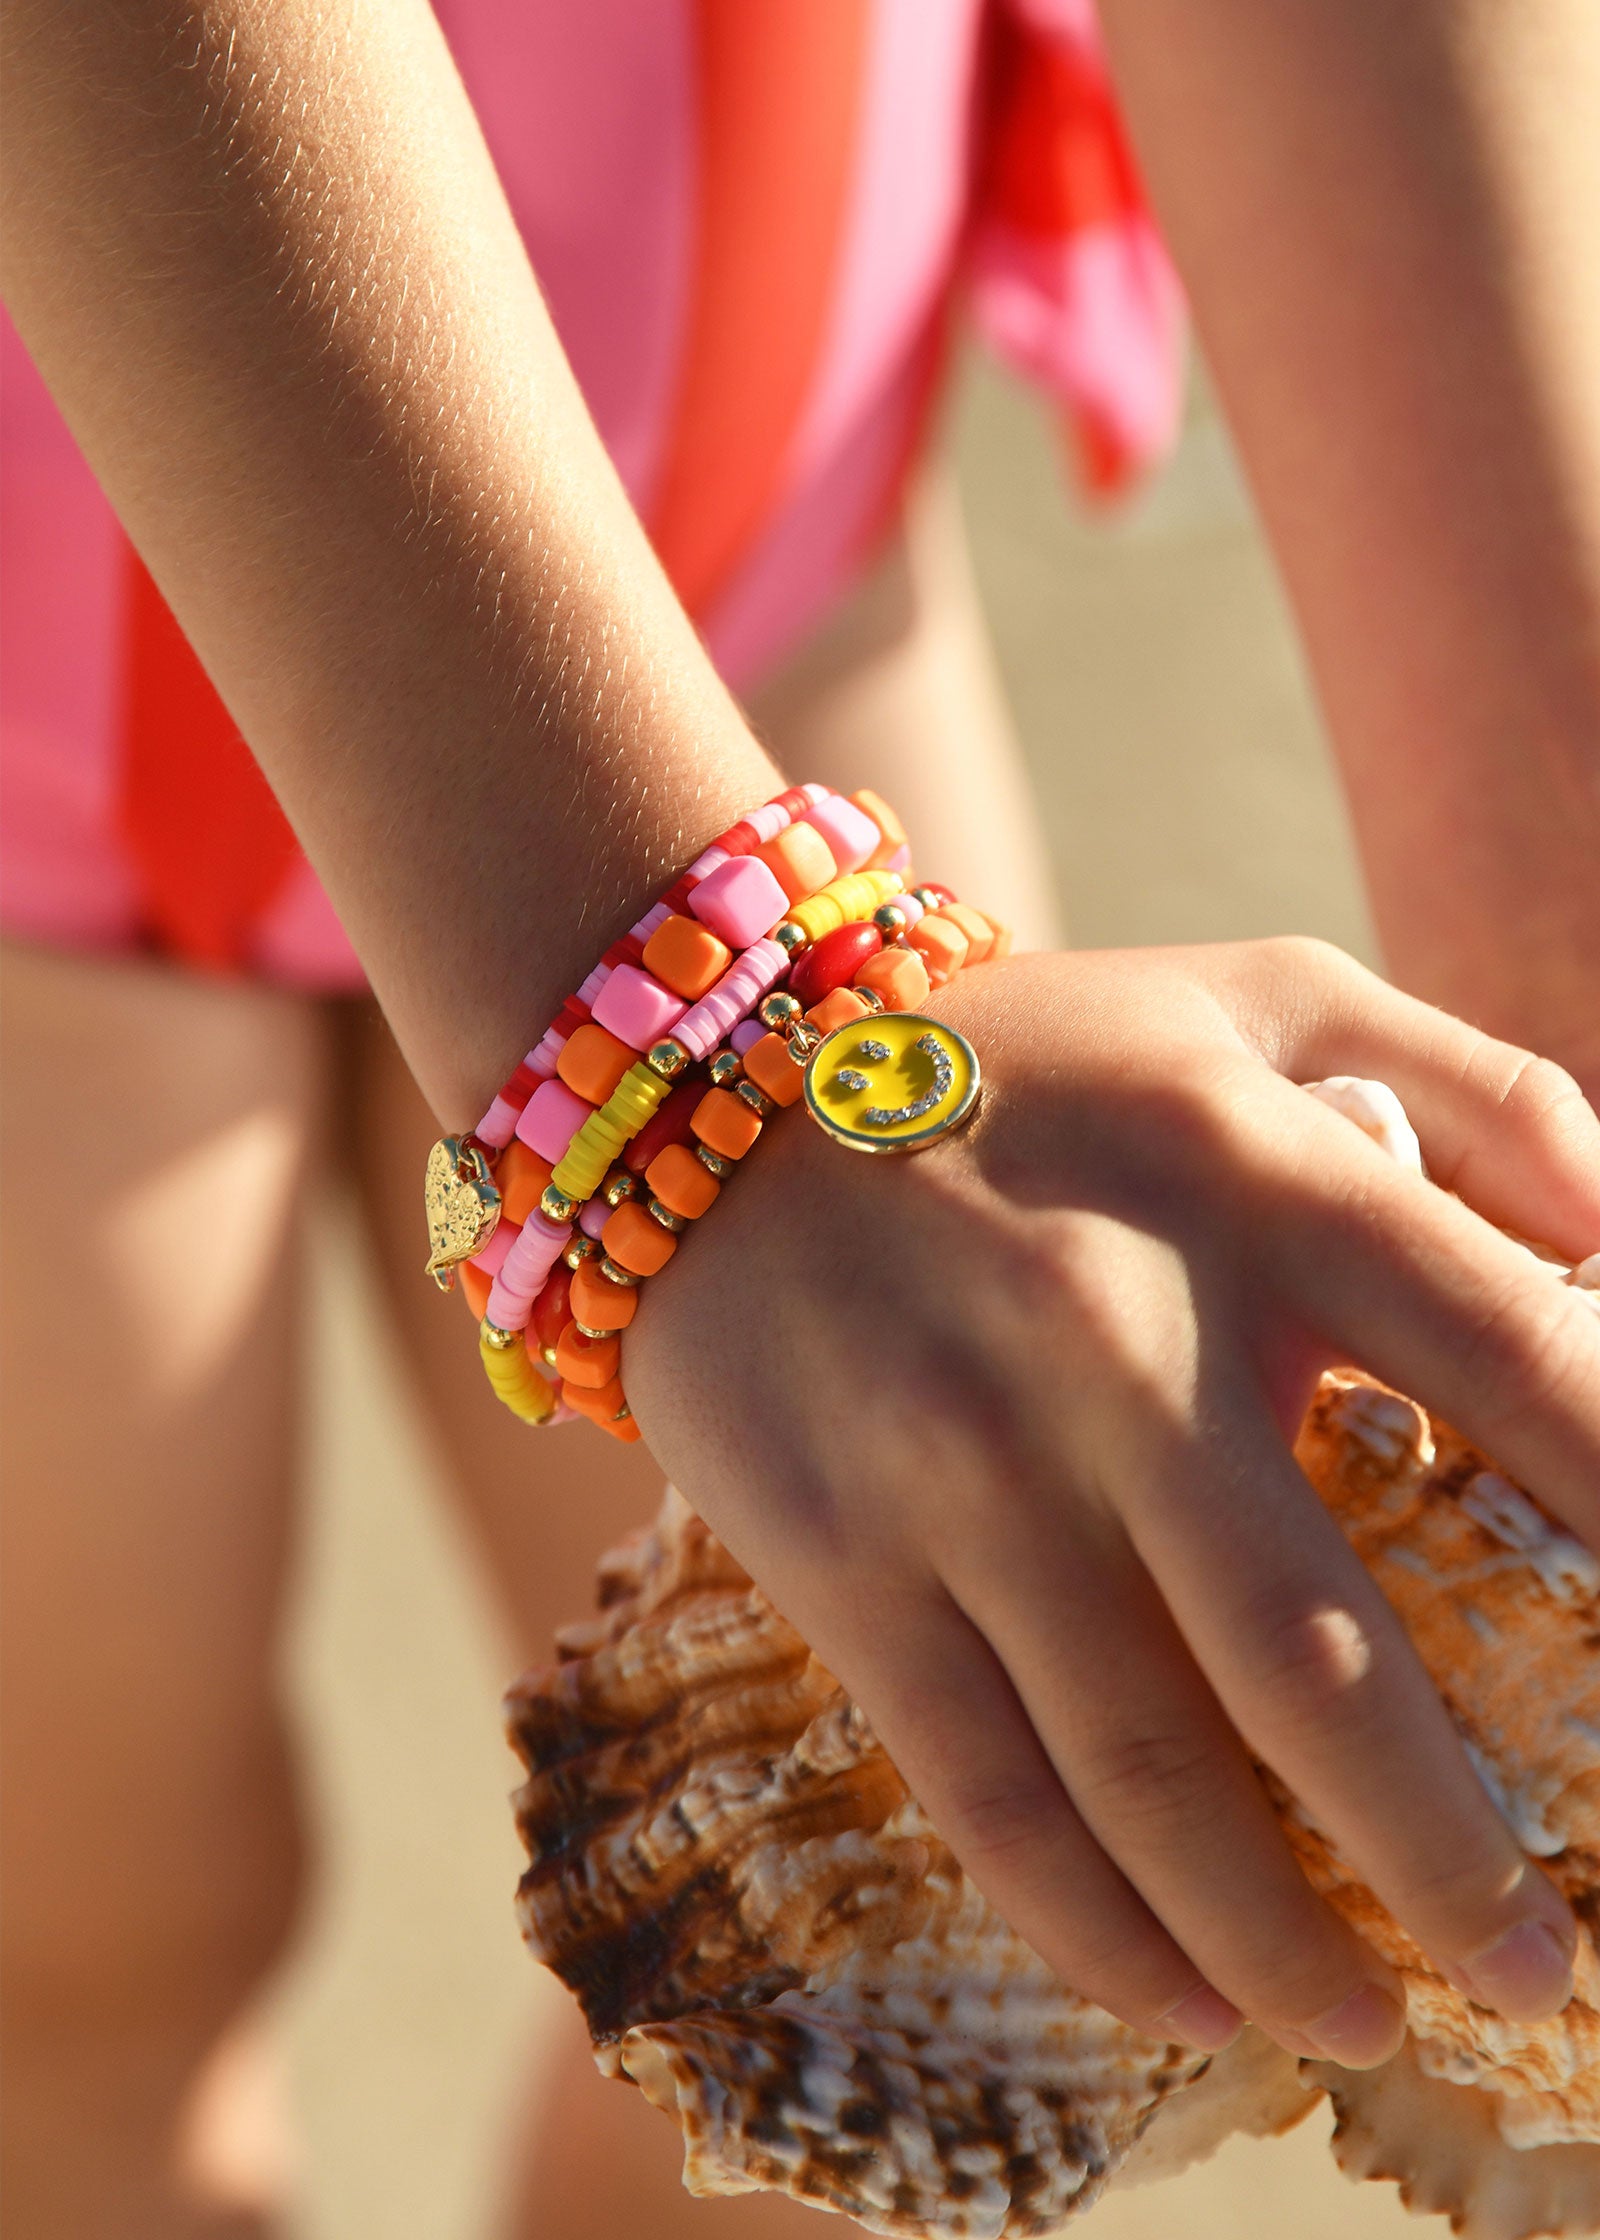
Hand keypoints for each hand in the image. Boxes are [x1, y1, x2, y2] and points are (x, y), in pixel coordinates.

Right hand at [626, 938, 1599, 2066]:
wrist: (708, 1089)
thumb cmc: (1035, 1061)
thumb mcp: (1259, 995)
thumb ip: (1475, 1089)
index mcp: (1247, 1169)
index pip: (1512, 1358)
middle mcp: (1109, 1327)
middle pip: (1316, 1653)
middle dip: (1452, 1853)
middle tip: (1546, 1965)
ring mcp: (958, 1456)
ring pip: (1141, 1763)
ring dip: (1278, 1936)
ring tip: (1372, 2022)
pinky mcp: (838, 1552)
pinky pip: (983, 1782)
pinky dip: (1096, 1925)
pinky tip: (1187, 1998)